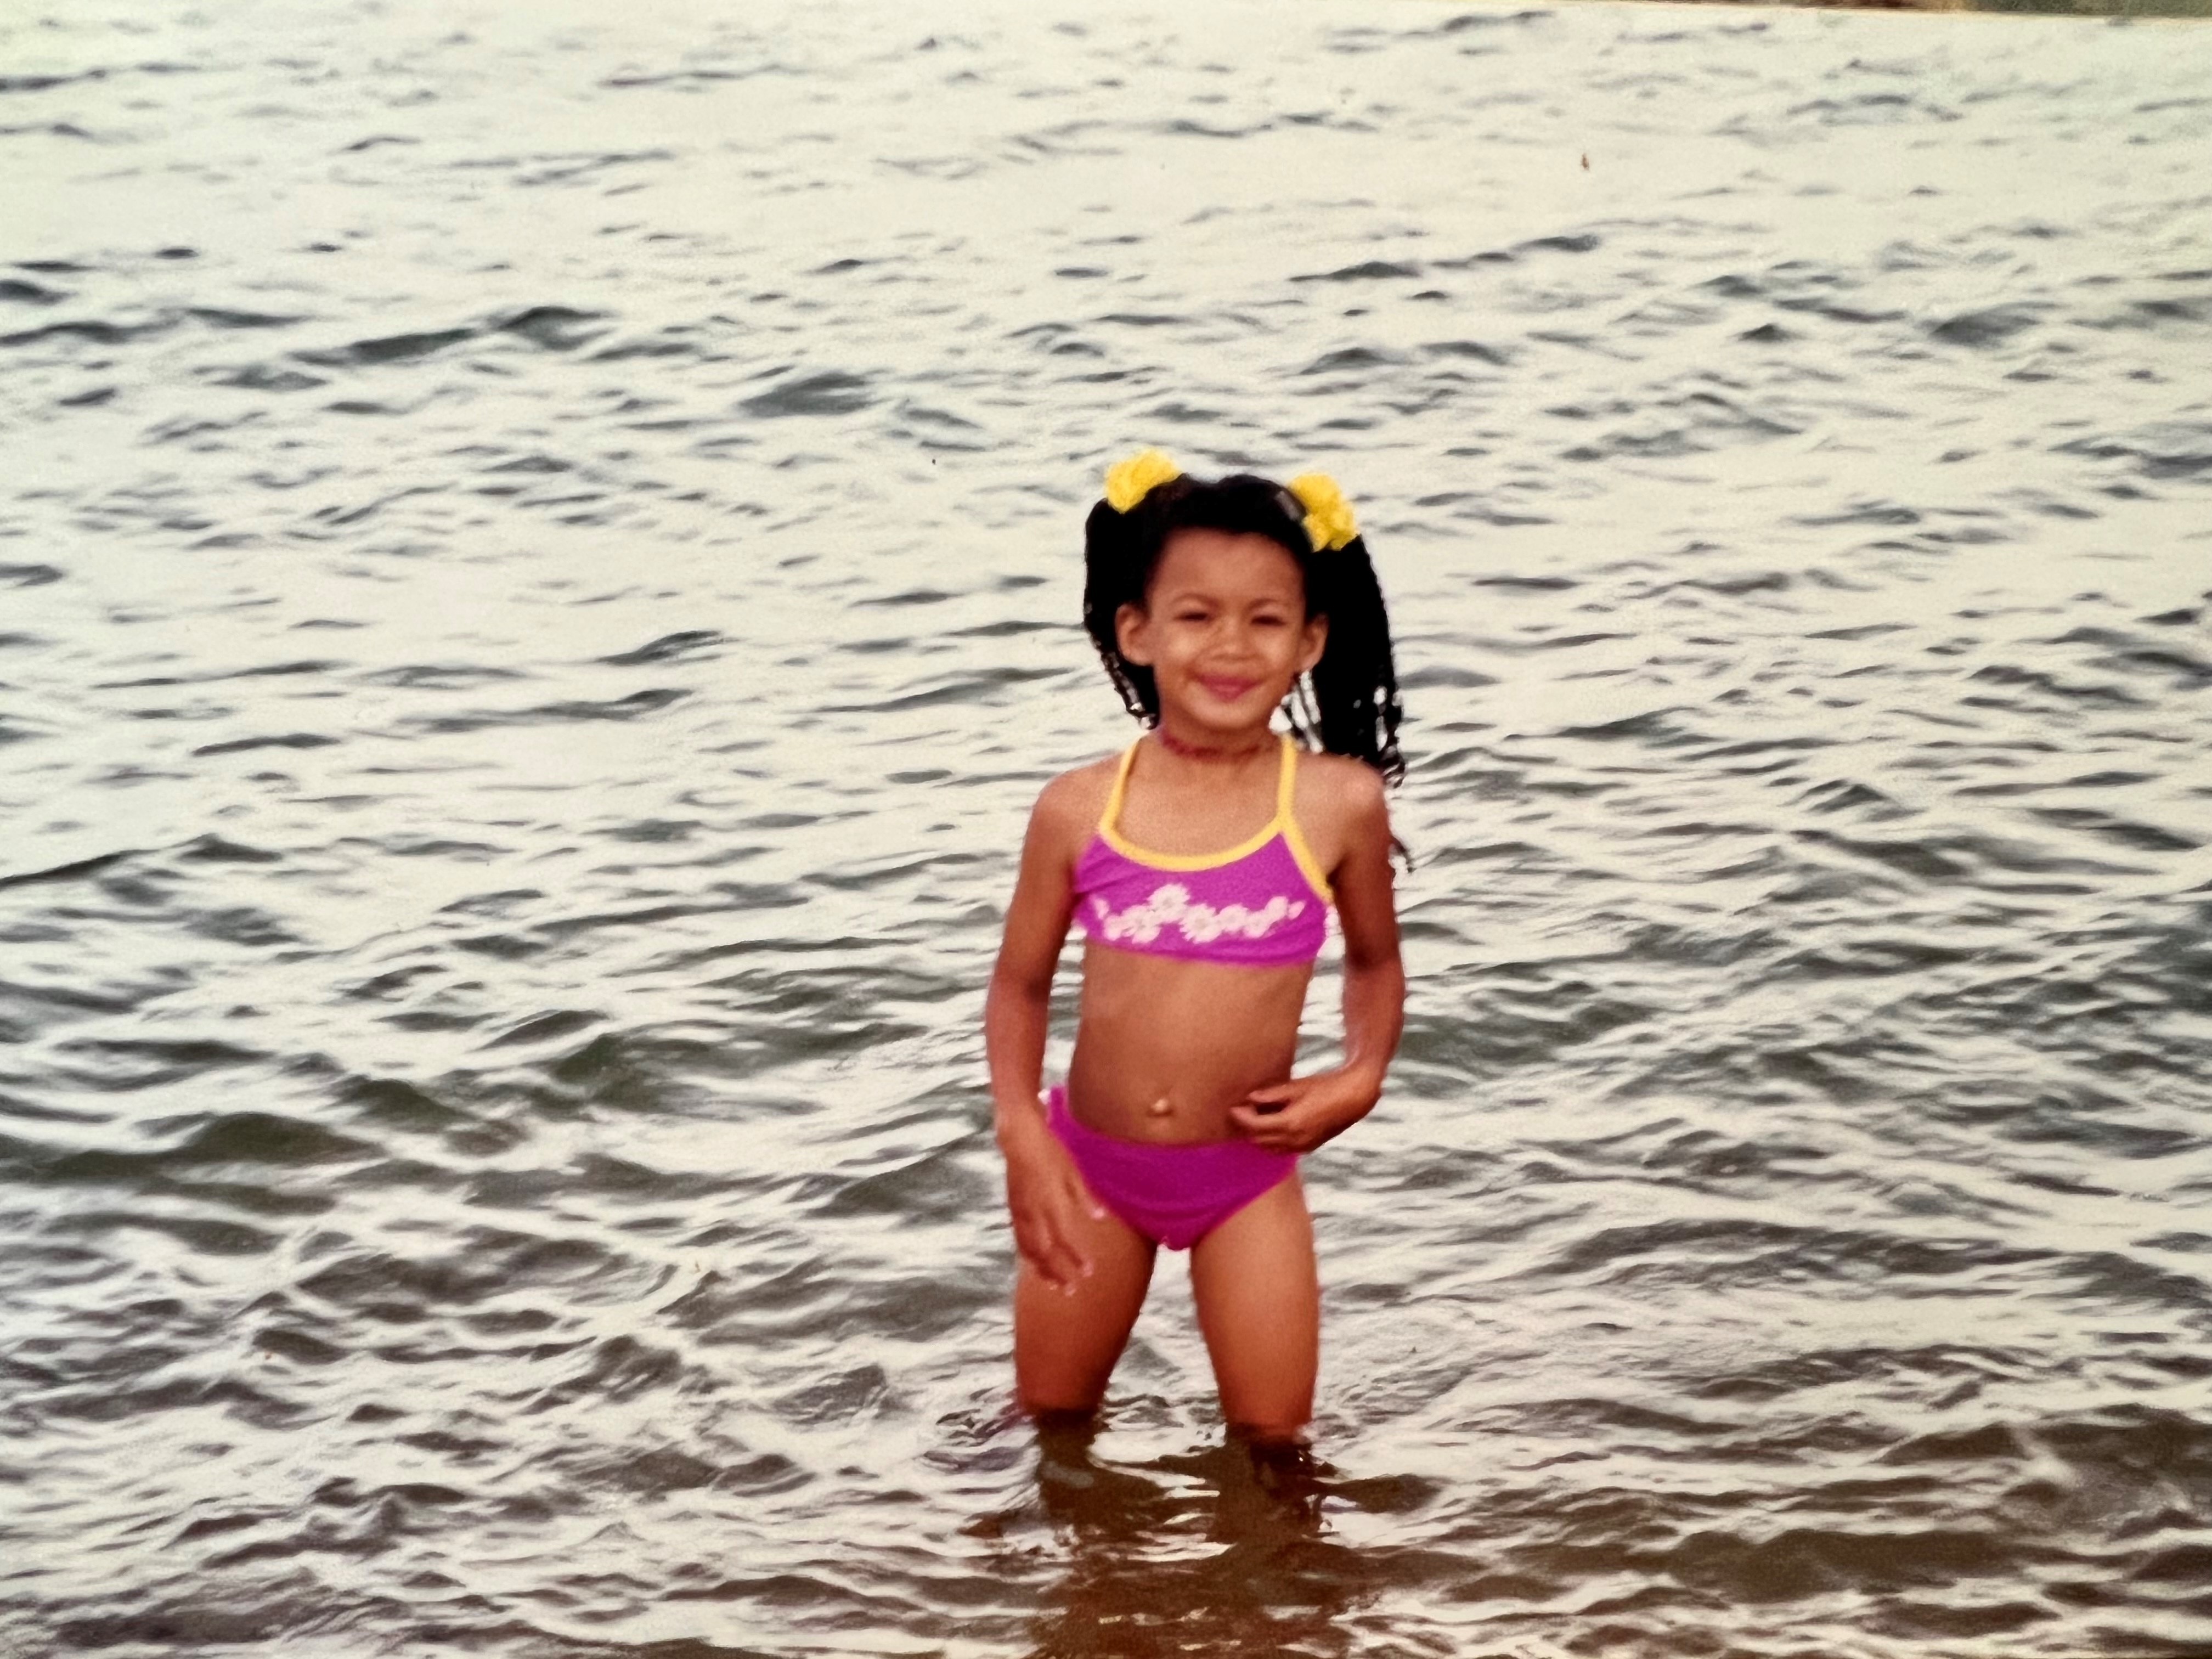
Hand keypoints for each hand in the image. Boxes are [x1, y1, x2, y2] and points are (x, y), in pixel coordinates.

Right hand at [999, 1116, 1106, 1293]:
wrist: (1017, 1137)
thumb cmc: (1050, 1150)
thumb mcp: (1072, 1170)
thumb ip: (1085, 1197)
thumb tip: (1101, 1219)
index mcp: (1050, 1202)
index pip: (1065, 1238)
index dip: (1076, 1257)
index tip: (1089, 1272)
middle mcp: (1033, 1212)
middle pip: (1045, 1251)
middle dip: (1058, 1273)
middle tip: (1072, 1290)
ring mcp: (1020, 1212)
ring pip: (1029, 1250)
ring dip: (1042, 1270)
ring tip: (1055, 1286)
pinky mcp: (1013, 1209)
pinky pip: (1019, 1239)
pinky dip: (1029, 1256)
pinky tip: (1036, 1265)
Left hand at [1228, 1064, 1382, 1154]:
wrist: (1353, 1098)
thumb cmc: (1325, 1087)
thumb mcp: (1296, 1087)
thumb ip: (1271, 1094)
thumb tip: (1250, 1098)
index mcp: (1290, 1123)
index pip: (1254, 1126)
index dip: (1241, 1117)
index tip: (1234, 1107)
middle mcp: (1295, 1140)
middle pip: (1258, 1140)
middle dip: (1248, 1126)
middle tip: (1244, 1109)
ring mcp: (1303, 1146)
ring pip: (1269, 1148)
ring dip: (1259, 1135)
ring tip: (1258, 1115)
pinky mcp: (1308, 1147)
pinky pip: (1282, 1149)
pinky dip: (1272, 1139)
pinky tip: (1273, 1123)